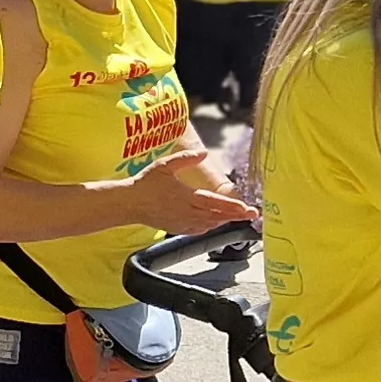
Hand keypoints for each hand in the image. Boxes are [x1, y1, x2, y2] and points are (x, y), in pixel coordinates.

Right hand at [127, 150, 257, 231]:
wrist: (128, 204)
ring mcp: (182, 222)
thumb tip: (204, 152)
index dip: (233, 207)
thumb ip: (186, 158)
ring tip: (237, 216)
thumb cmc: (145, 183)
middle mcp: (187, 212)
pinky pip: (199, 229)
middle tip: (252, 215)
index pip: (215, 203)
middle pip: (218, 216)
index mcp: (186, 196)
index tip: (247, 209)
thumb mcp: (165, 165)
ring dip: (224, 220)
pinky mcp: (177, 228)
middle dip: (236, 215)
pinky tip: (215, 222)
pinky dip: (211, 226)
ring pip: (210, 224)